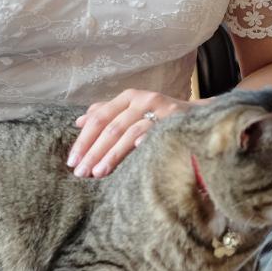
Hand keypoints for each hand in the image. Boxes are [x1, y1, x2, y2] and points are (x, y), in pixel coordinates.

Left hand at [69, 89, 193, 177]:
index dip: (84, 140)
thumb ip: (108, 113)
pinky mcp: (174, 120)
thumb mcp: (133, 111)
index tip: (72, 160)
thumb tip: (79, 121)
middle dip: (93, 152)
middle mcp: (142, 99)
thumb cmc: (160, 117)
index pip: (99, 118)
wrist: (199, 116)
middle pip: (110, 128)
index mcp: (129, 97)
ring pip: (128, 133)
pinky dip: (143, 141)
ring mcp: (159, 109)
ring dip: (112, 155)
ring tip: (98, 173)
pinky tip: (133, 152)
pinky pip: (154, 133)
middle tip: (81, 172)